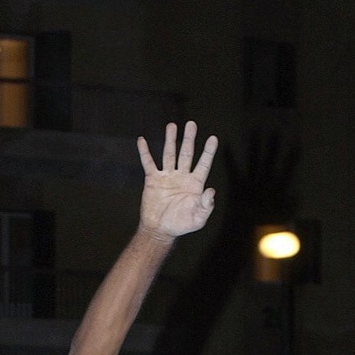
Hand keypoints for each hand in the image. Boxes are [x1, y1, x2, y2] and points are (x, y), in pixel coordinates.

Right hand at [137, 121, 217, 241]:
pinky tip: (141, 140)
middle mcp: (182, 176)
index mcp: (195, 184)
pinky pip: (148, 163)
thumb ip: (206, 205)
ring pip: (169, 154)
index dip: (208, 152)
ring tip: (172, 126)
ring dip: (170, 140)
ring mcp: (167, 176)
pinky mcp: (153, 180)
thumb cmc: (181, 225)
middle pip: (186, 153)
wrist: (160, 230)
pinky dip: (144, 152)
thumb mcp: (198, 218)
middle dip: (189, 139)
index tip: (213, 138)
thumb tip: (211, 190)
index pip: (203, 164)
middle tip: (191, 124)